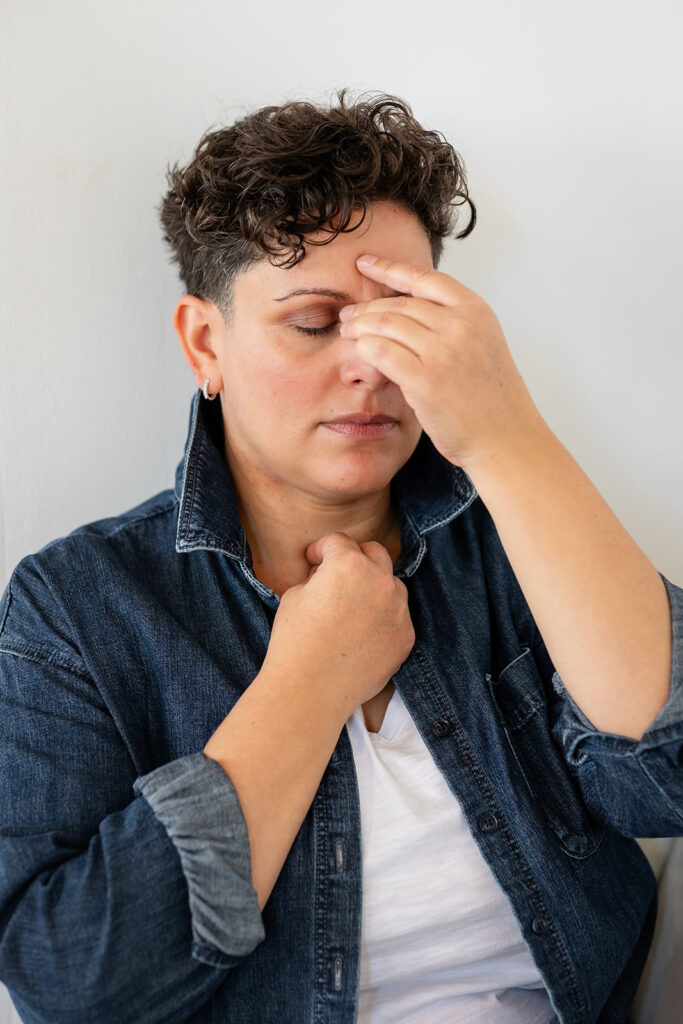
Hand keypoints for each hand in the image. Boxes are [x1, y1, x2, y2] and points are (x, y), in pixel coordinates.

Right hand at [262, 533, 413, 715]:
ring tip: (351, 608)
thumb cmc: (295, 642)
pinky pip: (397, 616)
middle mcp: (379, 581)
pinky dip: (382, 617)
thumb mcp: (295, 595)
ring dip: (373, 587)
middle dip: (354, 558)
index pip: (339, 541)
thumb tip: (328, 575)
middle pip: (374, 553)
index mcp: (348, 565)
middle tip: (337, 575)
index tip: (314, 560)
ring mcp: (398, 610)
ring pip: (391, 584)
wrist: (310, 690)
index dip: (321, 549)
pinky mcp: (406, 636)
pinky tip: (361, 634)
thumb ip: (318, 577)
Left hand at [339, 254, 545, 470]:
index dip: (389, 268)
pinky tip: (358, 352)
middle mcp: (460, 325)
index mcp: (476, 311)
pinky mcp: (425, 380)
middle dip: (367, 308)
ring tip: (347, 333)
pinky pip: (380, 352)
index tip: (365, 263)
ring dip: (359, 327)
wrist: (506, 439)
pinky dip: (364, 349)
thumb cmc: (492, 401)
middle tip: (348, 316)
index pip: (424, 278)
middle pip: (398, 304)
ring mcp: (443, 351)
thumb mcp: (482, 346)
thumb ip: (451, 325)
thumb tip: (405, 313)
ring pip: (384, 324)